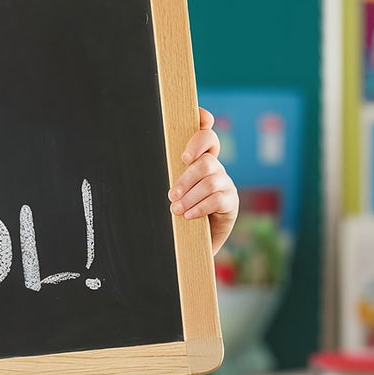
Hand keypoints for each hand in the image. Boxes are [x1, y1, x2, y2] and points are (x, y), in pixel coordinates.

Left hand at [170, 107, 238, 255]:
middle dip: (186, 178)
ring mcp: (225, 184)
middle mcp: (215, 169)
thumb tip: (142, 164)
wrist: (191, 242)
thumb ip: (168, 175)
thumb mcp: (171, 192)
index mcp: (200, 161)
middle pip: (206, 162)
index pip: (206, 137)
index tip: (185, 153)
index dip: (201, 133)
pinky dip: (200, 208)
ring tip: (176, 209)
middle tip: (172, 195)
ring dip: (191, 196)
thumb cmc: (177, 213)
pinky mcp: (231, 202)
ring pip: (211, 181)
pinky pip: (218, 200)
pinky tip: (189, 216)